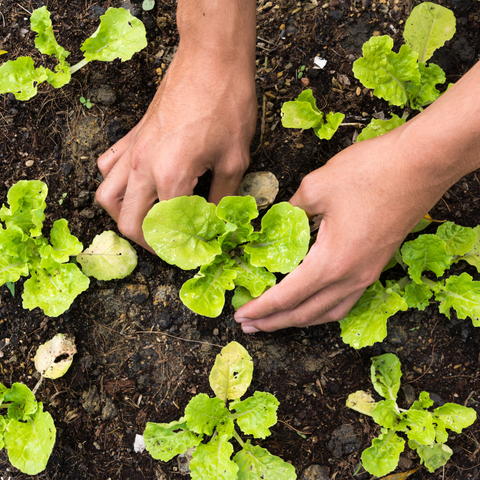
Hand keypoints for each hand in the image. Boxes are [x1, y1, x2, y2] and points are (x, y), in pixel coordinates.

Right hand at [95, 40, 256, 250]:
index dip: (179, 248)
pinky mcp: (132, 135)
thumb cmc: (227, 104)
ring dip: (123, 216)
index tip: (192, 253)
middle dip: (147, 242)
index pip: (165, 228)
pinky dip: (115, 184)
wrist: (211, 60)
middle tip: (169, 245)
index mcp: (171, 176)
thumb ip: (222, 197)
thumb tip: (217, 222)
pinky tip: (136, 186)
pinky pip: (109, 166)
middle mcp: (144, 167)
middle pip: (128, 222)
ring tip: (147, 221)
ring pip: (107, 196)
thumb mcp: (234, 159)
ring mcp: (133, 150)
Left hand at [234, 125, 450, 332]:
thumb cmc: (370, 173)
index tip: (240, 315)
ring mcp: (367, 275)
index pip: (286, 297)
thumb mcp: (316, 187)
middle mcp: (350, 278)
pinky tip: (313, 303)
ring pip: (328, 312)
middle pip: (305, 313)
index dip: (261, 308)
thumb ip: (290, 210)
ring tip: (276, 321)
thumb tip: (278, 220)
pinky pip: (345, 301)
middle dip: (274, 322)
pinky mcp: (377, 266)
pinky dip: (322, 309)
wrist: (422, 164)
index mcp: (331, 263)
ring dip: (299, 320)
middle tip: (249, 324)